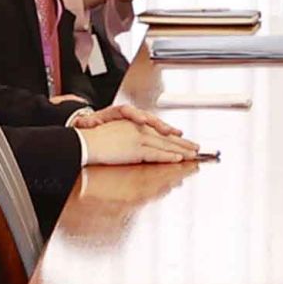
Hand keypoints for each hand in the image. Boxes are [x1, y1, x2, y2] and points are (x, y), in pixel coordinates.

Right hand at [79, 113, 203, 165]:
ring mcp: (138, 139)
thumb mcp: (117, 135)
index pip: (158, 130)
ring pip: (164, 145)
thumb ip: (131, 139)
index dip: (173, 136)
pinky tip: (178, 159)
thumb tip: (141, 147)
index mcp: (134, 124)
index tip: (185, 139)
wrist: (85, 142)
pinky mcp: (135, 149)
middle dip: (183, 143)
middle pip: (165, 137)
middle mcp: (138, 129)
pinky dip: (168, 157)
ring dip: (181, 150)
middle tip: (197, 147)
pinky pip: (155, 154)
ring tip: (193, 154)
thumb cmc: (96, 141)